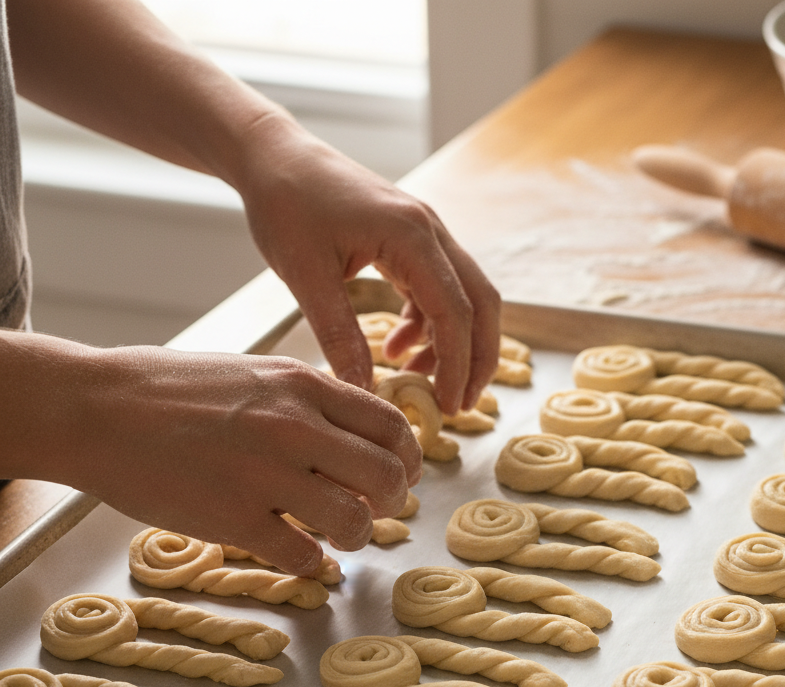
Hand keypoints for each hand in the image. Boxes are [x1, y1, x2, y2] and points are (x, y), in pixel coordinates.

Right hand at [53, 343, 421, 575]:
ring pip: (354, 521)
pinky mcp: (232, 519)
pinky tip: (299, 554)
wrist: (94, 408)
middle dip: (393, 501)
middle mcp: (294, 427)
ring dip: (356, 537)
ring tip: (339, 537)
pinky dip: (312, 564)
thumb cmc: (170, 390)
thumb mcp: (255, 373)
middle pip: (387, 476)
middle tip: (376, 510)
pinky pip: (303, 556)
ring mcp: (264, 474)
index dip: (407, 458)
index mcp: (303, 386)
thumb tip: (358, 434)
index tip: (400, 474)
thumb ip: (309, 401)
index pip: (391, 425)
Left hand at [233, 114, 500, 415]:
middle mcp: (431, 231)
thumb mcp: (306, 277)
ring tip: (419, 380)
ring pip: (464, 298)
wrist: (274, 156)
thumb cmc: (285, 205)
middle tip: (460, 403)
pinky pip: (437, 290)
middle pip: (480, 303)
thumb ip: (338, 336)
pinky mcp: (411, 241)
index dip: (458, 364)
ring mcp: (426, 234)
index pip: (455, 311)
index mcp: (412, 236)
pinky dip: (427, 325)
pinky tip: (395, 349)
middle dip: (477, 357)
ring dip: (452, 344)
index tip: (450, 405)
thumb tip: (363, 393)